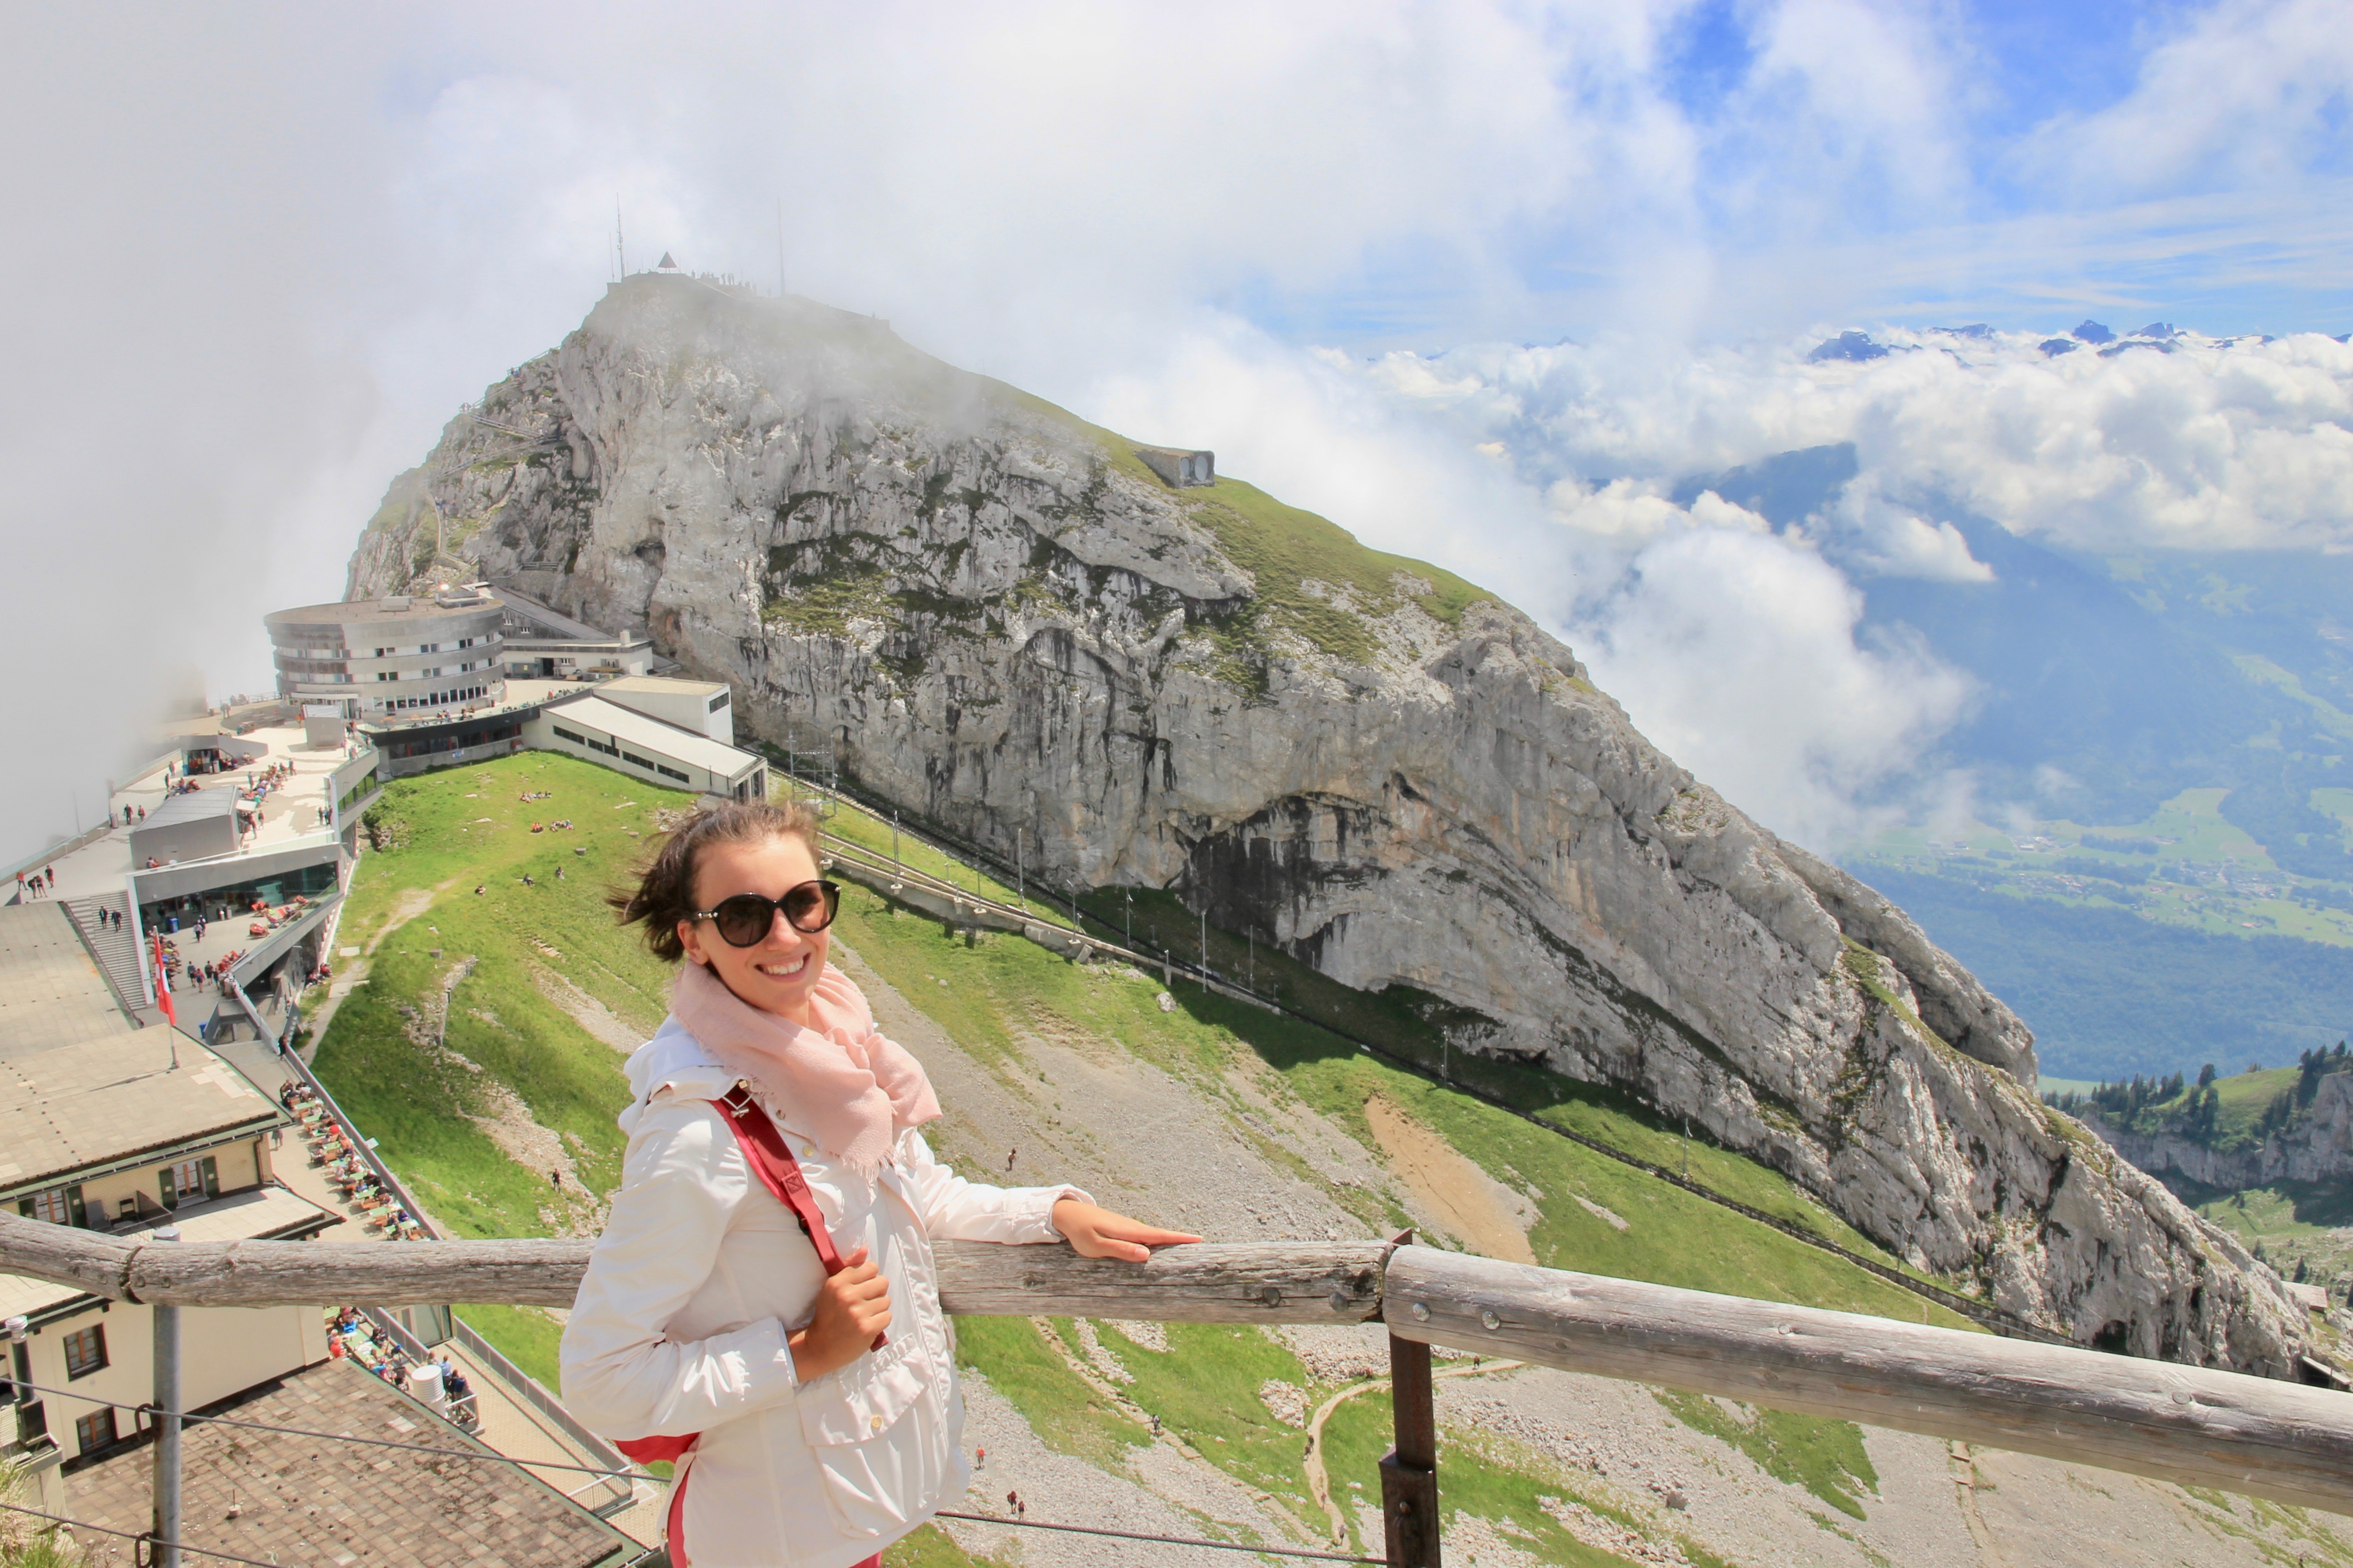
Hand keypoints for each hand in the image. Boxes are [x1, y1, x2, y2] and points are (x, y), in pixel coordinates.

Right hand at [787, 1245, 890, 1380]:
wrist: (820, 1347)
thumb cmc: (828, 1315)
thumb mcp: (832, 1288)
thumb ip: (850, 1267)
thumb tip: (865, 1249)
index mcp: (838, 1282)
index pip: (871, 1267)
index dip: (869, 1278)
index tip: (860, 1289)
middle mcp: (847, 1295)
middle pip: (883, 1282)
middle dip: (876, 1293)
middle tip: (864, 1303)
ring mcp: (858, 1312)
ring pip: (886, 1300)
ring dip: (878, 1309)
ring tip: (864, 1316)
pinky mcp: (867, 1328)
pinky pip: (887, 1316)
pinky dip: (880, 1322)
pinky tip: (868, 1325)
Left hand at [1052, 1199, 1201, 1261]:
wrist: (1067, 1214)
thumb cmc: (1080, 1232)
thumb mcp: (1097, 1246)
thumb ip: (1121, 1250)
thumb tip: (1147, 1254)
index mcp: (1129, 1231)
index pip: (1159, 1236)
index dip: (1179, 1238)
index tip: (1199, 1239)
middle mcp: (1132, 1228)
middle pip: (1161, 1235)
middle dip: (1180, 1240)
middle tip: (1202, 1245)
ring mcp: (1127, 1228)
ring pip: (1152, 1236)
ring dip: (1169, 1241)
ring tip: (1187, 1248)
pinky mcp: (1121, 1230)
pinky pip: (1143, 1236)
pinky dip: (1156, 1241)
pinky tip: (1159, 1248)